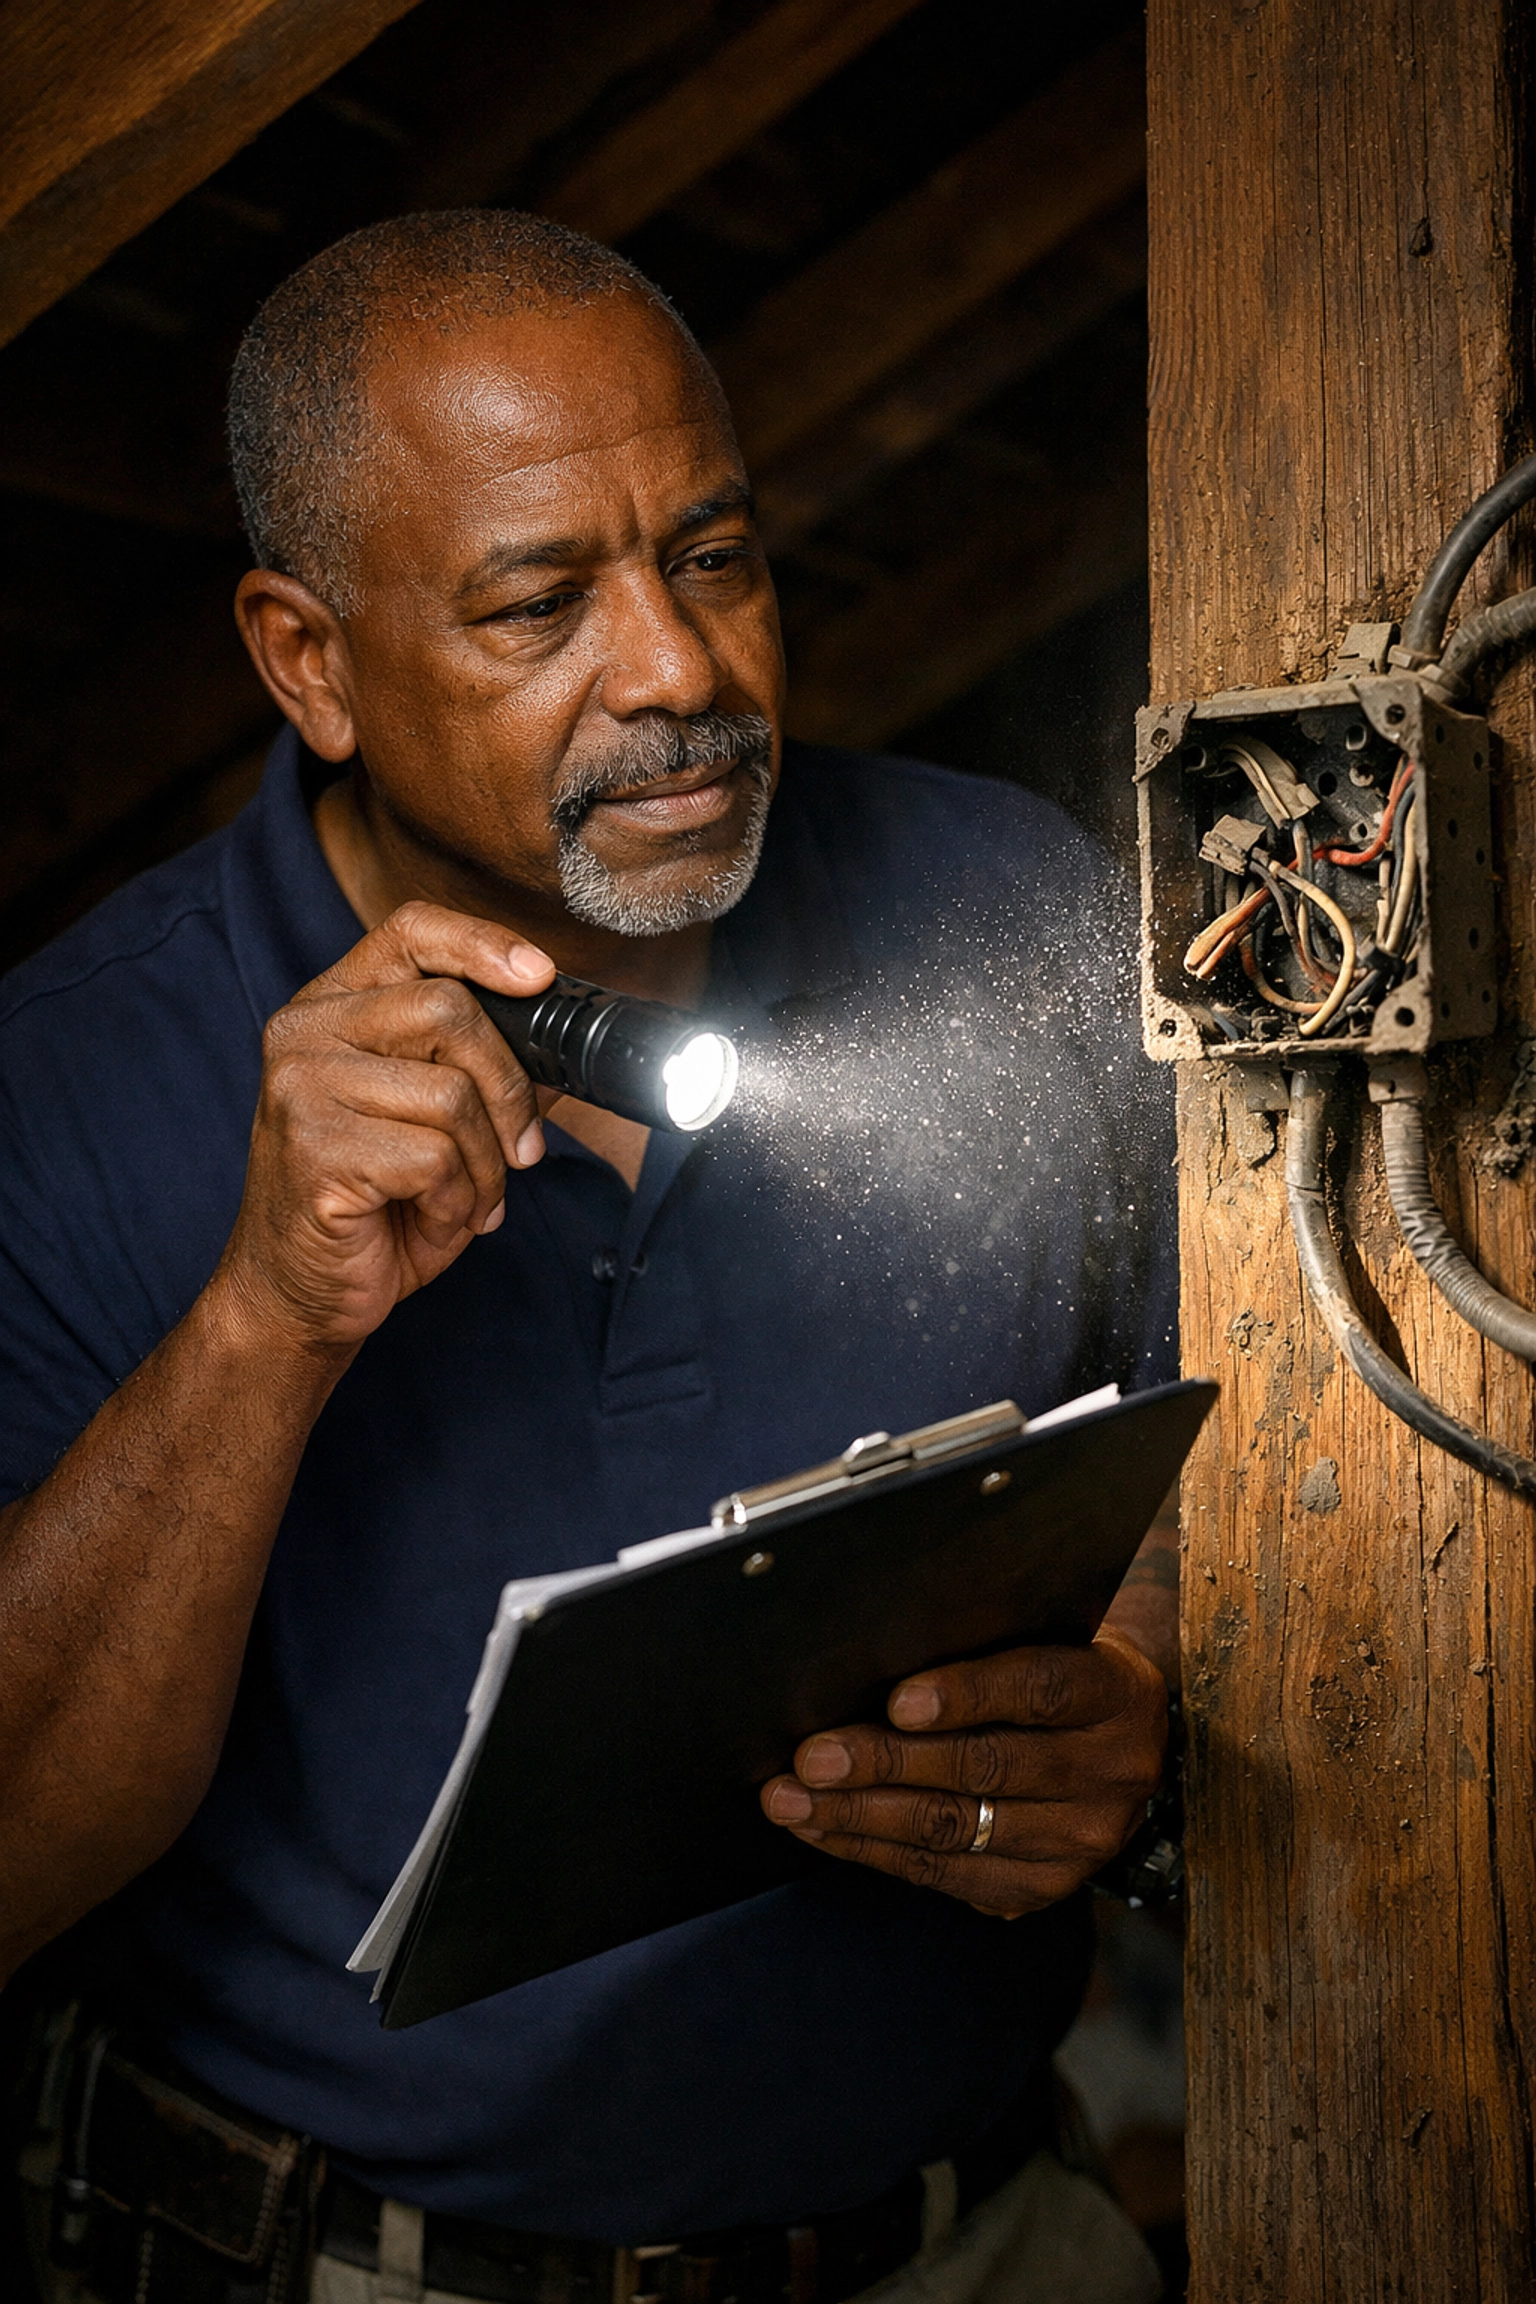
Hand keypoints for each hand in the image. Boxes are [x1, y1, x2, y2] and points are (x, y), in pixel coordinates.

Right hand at [216, 902, 554, 1352]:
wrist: (297, 1295)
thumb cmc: (371, 1206)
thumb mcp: (436, 1124)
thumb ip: (484, 1073)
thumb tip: (559, 1044)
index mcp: (333, 1007)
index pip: (411, 930)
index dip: (484, 943)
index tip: (540, 978)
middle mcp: (305, 1032)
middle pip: (450, 1010)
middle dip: (508, 1090)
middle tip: (521, 1150)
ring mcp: (301, 1087)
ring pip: (451, 1093)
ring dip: (485, 1165)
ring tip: (464, 1199)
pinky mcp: (315, 1149)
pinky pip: (434, 1157)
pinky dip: (456, 1201)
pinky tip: (429, 1219)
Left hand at [760, 1629, 1168, 1916]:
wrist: (1118, 1740)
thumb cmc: (1053, 1667)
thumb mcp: (1044, 1638)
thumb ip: (983, 1645)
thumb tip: (868, 1655)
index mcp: (1117, 1694)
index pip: (1040, 1689)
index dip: (968, 1694)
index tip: (897, 1701)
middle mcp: (1111, 1772)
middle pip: (987, 1767)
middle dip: (886, 1762)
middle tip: (813, 1757)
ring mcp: (1081, 1841)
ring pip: (957, 1828)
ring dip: (861, 1815)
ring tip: (795, 1799)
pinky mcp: (1042, 1886)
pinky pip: (946, 1873)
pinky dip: (875, 1849)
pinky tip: (826, 1828)